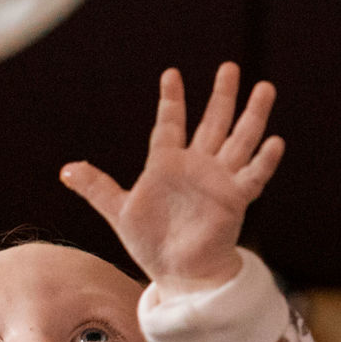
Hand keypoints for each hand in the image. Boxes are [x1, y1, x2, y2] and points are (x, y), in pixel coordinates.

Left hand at [60, 62, 284, 297]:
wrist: (177, 274)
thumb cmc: (151, 242)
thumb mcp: (118, 211)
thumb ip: (96, 187)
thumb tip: (65, 169)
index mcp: (167, 164)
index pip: (170, 124)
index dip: (171, 100)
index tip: (171, 73)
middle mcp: (197, 166)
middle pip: (213, 122)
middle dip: (222, 95)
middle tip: (229, 68)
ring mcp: (219, 181)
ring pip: (240, 140)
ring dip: (252, 115)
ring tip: (265, 87)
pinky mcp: (234, 200)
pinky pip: (253, 176)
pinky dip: (264, 160)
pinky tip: (275, 141)